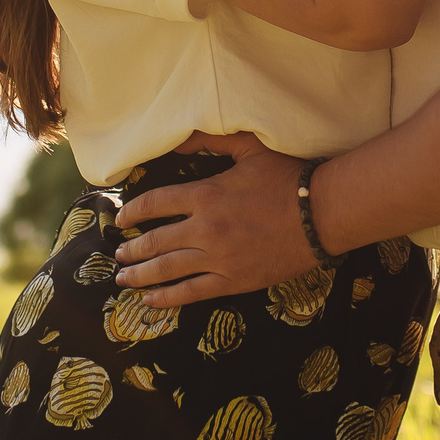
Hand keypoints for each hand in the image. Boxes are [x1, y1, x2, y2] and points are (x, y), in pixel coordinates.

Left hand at [113, 136, 320, 306]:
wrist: (320, 214)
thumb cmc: (287, 178)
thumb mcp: (249, 148)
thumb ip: (211, 141)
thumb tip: (179, 138)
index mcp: (205, 195)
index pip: (155, 204)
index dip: (133, 212)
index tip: (121, 219)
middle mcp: (205, 228)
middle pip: (155, 241)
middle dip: (132, 249)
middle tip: (118, 253)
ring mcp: (218, 258)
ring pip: (167, 270)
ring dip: (141, 275)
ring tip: (124, 278)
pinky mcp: (233, 280)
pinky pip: (192, 292)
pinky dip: (168, 298)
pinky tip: (151, 301)